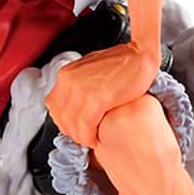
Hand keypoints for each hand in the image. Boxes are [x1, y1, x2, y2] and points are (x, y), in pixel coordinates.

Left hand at [45, 41, 159, 147]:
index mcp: (67, 74)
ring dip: (80, 136)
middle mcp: (70, 80)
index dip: (62, 120)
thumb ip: (78, 83)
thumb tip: (72, 99)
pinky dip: (89, 136)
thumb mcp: (91, 68)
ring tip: (90, 139)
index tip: (72, 127)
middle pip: (60, 116)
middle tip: (81, 137)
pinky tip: (96, 138)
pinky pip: (86, 125)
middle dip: (70, 131)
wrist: (141, 55)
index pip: (52, 105)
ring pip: (71, 124)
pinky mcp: (98, 98)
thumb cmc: (122, 61)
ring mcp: (82, 89)